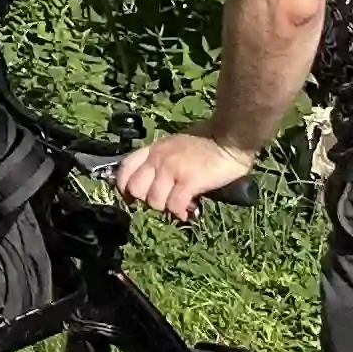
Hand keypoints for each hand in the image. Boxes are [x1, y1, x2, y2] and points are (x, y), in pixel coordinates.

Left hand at [113, 129, 255, 220]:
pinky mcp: (188, 182)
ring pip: (154, 201)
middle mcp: (158, 159)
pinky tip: (190, 210)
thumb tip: (155, 181)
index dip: (124, 187)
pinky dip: (180, 213)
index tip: (133, 199)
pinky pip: (174, 206)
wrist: (228, 139)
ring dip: (166, 209)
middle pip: (136, 189)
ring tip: (180, 206)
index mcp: (154, 149)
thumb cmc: (206, 142)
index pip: (125, 168)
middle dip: (147, 201)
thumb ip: (162, 159)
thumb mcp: (175, 145)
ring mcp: (171, 170)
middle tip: (163, 203)